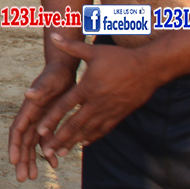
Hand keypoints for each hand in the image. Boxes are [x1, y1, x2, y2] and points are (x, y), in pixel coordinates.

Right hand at [8, 61, 76, 181]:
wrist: (63, 69)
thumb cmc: (56, 74)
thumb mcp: (50, 81)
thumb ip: (39, 88)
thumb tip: (28, 94)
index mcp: (29, 110)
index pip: (18, 130)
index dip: (15, 146)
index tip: (13, 161)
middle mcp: (31, 117)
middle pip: (23, 142)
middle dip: (22, 160)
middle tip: (22, 178)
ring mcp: (39, 120)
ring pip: (33, 144)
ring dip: (32, 160)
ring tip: (33, 177)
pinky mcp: (48, 121)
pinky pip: (46, 140)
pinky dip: (49, 152)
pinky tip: (55, 164)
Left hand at [36, 33, 158, 158]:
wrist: (149, 68)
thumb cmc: (120, 58)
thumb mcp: (94, 51)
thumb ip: (71, 47)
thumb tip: (53, 35)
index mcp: (88, 87)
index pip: (65, 106)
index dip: (52, 119)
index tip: (40, 131)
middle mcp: (97, 102)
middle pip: (75, 124)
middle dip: (60, 138)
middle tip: (48, 151)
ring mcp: (109, 110)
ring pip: (88, 130)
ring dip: (74, 142)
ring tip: (61, 153)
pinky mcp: (119, 114)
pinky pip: (103, 129)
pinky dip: (92, 137)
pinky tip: (83, 144)